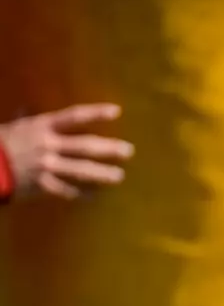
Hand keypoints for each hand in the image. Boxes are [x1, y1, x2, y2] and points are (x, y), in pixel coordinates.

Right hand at [0, 103, 133, 200]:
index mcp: (41, 126)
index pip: (74, 116)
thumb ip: (27, 119)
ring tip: (119, 176)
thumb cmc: (0, 143)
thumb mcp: (14, 126)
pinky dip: (82, 194)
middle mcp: (48, 145)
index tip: (116, 111)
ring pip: (82, 171)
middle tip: (129, 151)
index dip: (95, 113)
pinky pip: (68, 191)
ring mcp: (47, 166)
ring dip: (103, 174)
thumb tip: (27, 109)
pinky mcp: (43, 185)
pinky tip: (95, 196)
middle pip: (85, 146)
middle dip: (109, 149)